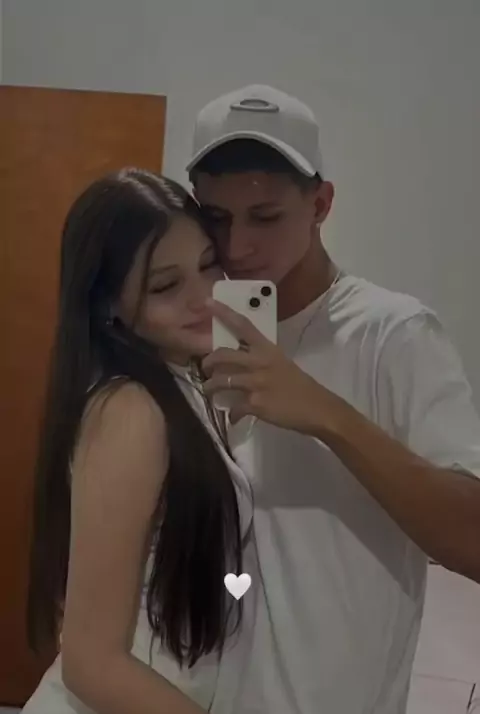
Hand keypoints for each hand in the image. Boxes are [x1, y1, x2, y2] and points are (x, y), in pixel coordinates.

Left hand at [202, 300, 343, 432]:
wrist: (316, 408)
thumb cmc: (299, 385)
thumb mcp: (281, 362)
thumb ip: (260, 358)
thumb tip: (241, 361)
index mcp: (267, 348)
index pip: (242, 325)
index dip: (223, 312)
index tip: (207, 301)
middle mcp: (259, 362)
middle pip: (223, 354)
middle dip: (208, 362)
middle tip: (205, 367)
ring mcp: (256, 383)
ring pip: (221, 381)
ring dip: (210, 388)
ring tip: (210, 392)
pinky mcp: (255, 404)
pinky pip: (233, 408)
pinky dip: (231, 414)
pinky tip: (234, 417)